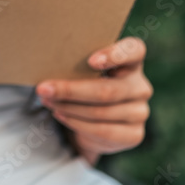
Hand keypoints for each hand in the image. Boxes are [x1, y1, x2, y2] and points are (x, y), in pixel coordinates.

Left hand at [36, 37, 152, 165]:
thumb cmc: (87, 82)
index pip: (134, 50)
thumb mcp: (85, 69)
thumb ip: (79, 63)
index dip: (115, 55)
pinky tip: (59, 114)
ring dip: (68, 107)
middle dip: (71, 90)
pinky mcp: (134, 134)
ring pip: (100, 112)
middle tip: (43, 88)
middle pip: (107, 90)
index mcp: (132, 61)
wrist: (96, 121)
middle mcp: (140, 86)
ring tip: (47, 101)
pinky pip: (102, 130)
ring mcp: (140, 112)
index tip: (90, 61)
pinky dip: (76, 123)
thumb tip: (48, 62)